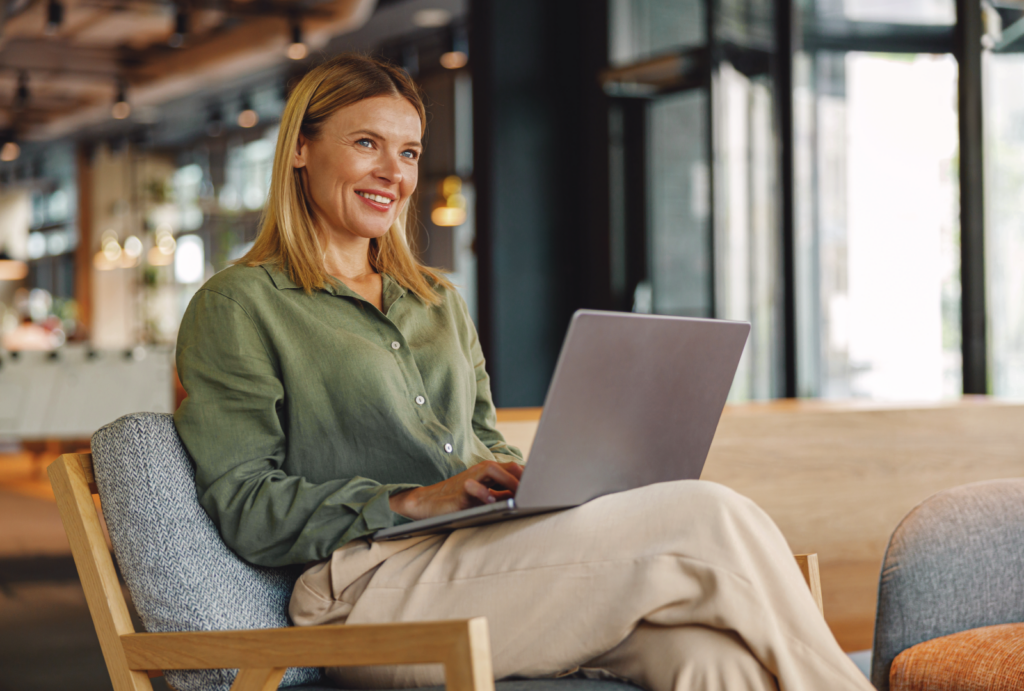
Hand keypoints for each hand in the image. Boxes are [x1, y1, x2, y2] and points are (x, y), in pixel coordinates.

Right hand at [389, 460, 523, 520]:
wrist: (426, 505)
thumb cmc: (458, 501)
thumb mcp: (483, 496)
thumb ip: (502, 494)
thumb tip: (525, 498)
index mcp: (487, 473)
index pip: (512, 468)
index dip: (528, 475)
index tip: (544, 484)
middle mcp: (479, 473)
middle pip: (505, 466)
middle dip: (521, 476)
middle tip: (536, 489)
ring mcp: (468, 480)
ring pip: (490, 470)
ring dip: (507, 480)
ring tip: (520, 492)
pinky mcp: (458, 494)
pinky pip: (472, 488)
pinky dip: (483, 492)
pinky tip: (492, 501)